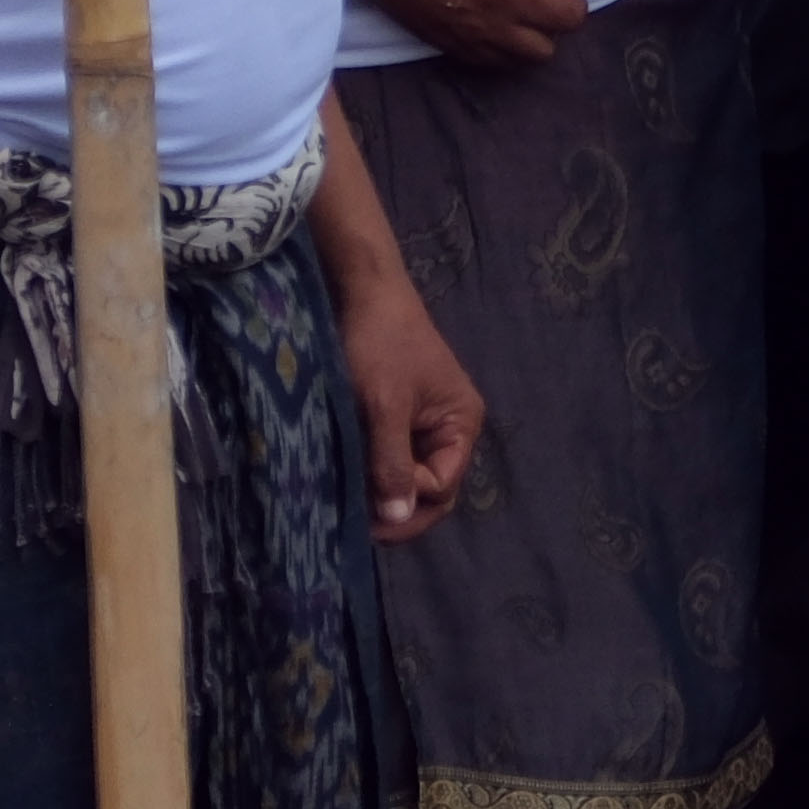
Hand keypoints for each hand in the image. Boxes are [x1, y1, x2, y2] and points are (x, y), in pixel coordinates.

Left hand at [336, 247, 485, 544]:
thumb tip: (398, 516)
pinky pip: (393, 455)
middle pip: (430, 487)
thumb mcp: (385, 406)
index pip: (442, 487)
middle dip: (397, 504)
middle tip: (355, 516)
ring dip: (380, 487)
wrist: (364, 292)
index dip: (408, 497)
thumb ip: (392, 462)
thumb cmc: (379, 344)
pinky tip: (348, 471)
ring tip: (347, 493)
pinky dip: (372, 467)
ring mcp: (426, 422)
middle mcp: (450, 428)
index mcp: (461, 424)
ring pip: (407, 473)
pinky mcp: (401, 415)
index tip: (369, 493)